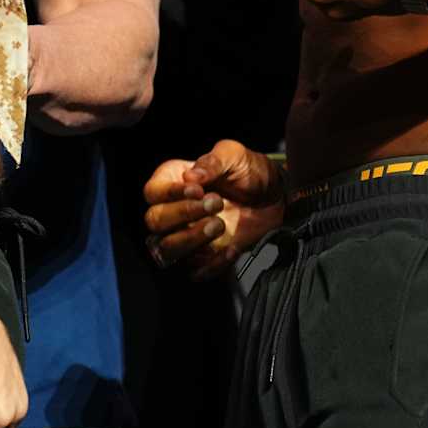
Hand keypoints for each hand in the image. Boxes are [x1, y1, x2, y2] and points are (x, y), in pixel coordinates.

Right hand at [143, 139, 285, 279]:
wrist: (275, 196)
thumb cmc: (249, 171)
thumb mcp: (234, 155)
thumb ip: (213, 161)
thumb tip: (191, 176)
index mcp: (174, 180)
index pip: (153, 192)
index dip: (170, 193)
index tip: (198, 190)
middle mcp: (174, 210)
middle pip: (154, 221)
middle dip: (182, 214)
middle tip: (215, 204)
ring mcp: (187, 236)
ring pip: (167, 249)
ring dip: (191, 240)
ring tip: (220, 225)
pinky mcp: (204, 258)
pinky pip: (195, 272)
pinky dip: (212, 265)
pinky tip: (231, 248)